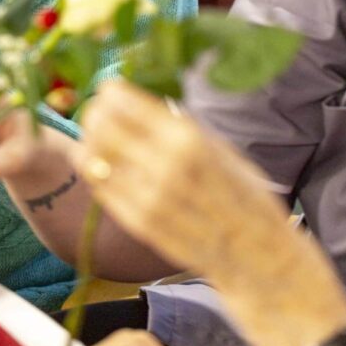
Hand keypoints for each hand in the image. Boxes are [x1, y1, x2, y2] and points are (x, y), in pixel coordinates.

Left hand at [78, 79, 286, 279]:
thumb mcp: (217, 145)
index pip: (122, 100)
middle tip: (97, 114)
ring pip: (92, 156)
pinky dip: (96, 171)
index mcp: (187, 137)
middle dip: (94, 114)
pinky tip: (104, 167)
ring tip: (97, 140)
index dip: (109, 92)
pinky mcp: (137, 223)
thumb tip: (132, 99)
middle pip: (100, 124)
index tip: (108, 91)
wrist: (256, 253)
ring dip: (89, 142)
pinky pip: (99, 187)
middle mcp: (164, 164)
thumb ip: (175, 124)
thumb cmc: (241, 192)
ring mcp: (148, 197)